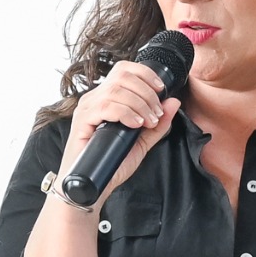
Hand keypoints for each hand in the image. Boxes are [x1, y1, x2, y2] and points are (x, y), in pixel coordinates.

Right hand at [61, 59, 183, 209]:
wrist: (92, 186)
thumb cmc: (111, 164)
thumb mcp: (142, 142)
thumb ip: (157, 124)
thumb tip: (173, 102)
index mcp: (107, 98)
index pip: (124, 70)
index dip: (146, 74)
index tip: (162, 89)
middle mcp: (94, 98)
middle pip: (122, 76)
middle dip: (147, 93)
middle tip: (156, 114)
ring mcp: (87, 108)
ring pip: (116, 90)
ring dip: (139, 104)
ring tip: (148, 122)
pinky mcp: (82, 121)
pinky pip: (106, 106)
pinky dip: (126, 113)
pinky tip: (135, 124)